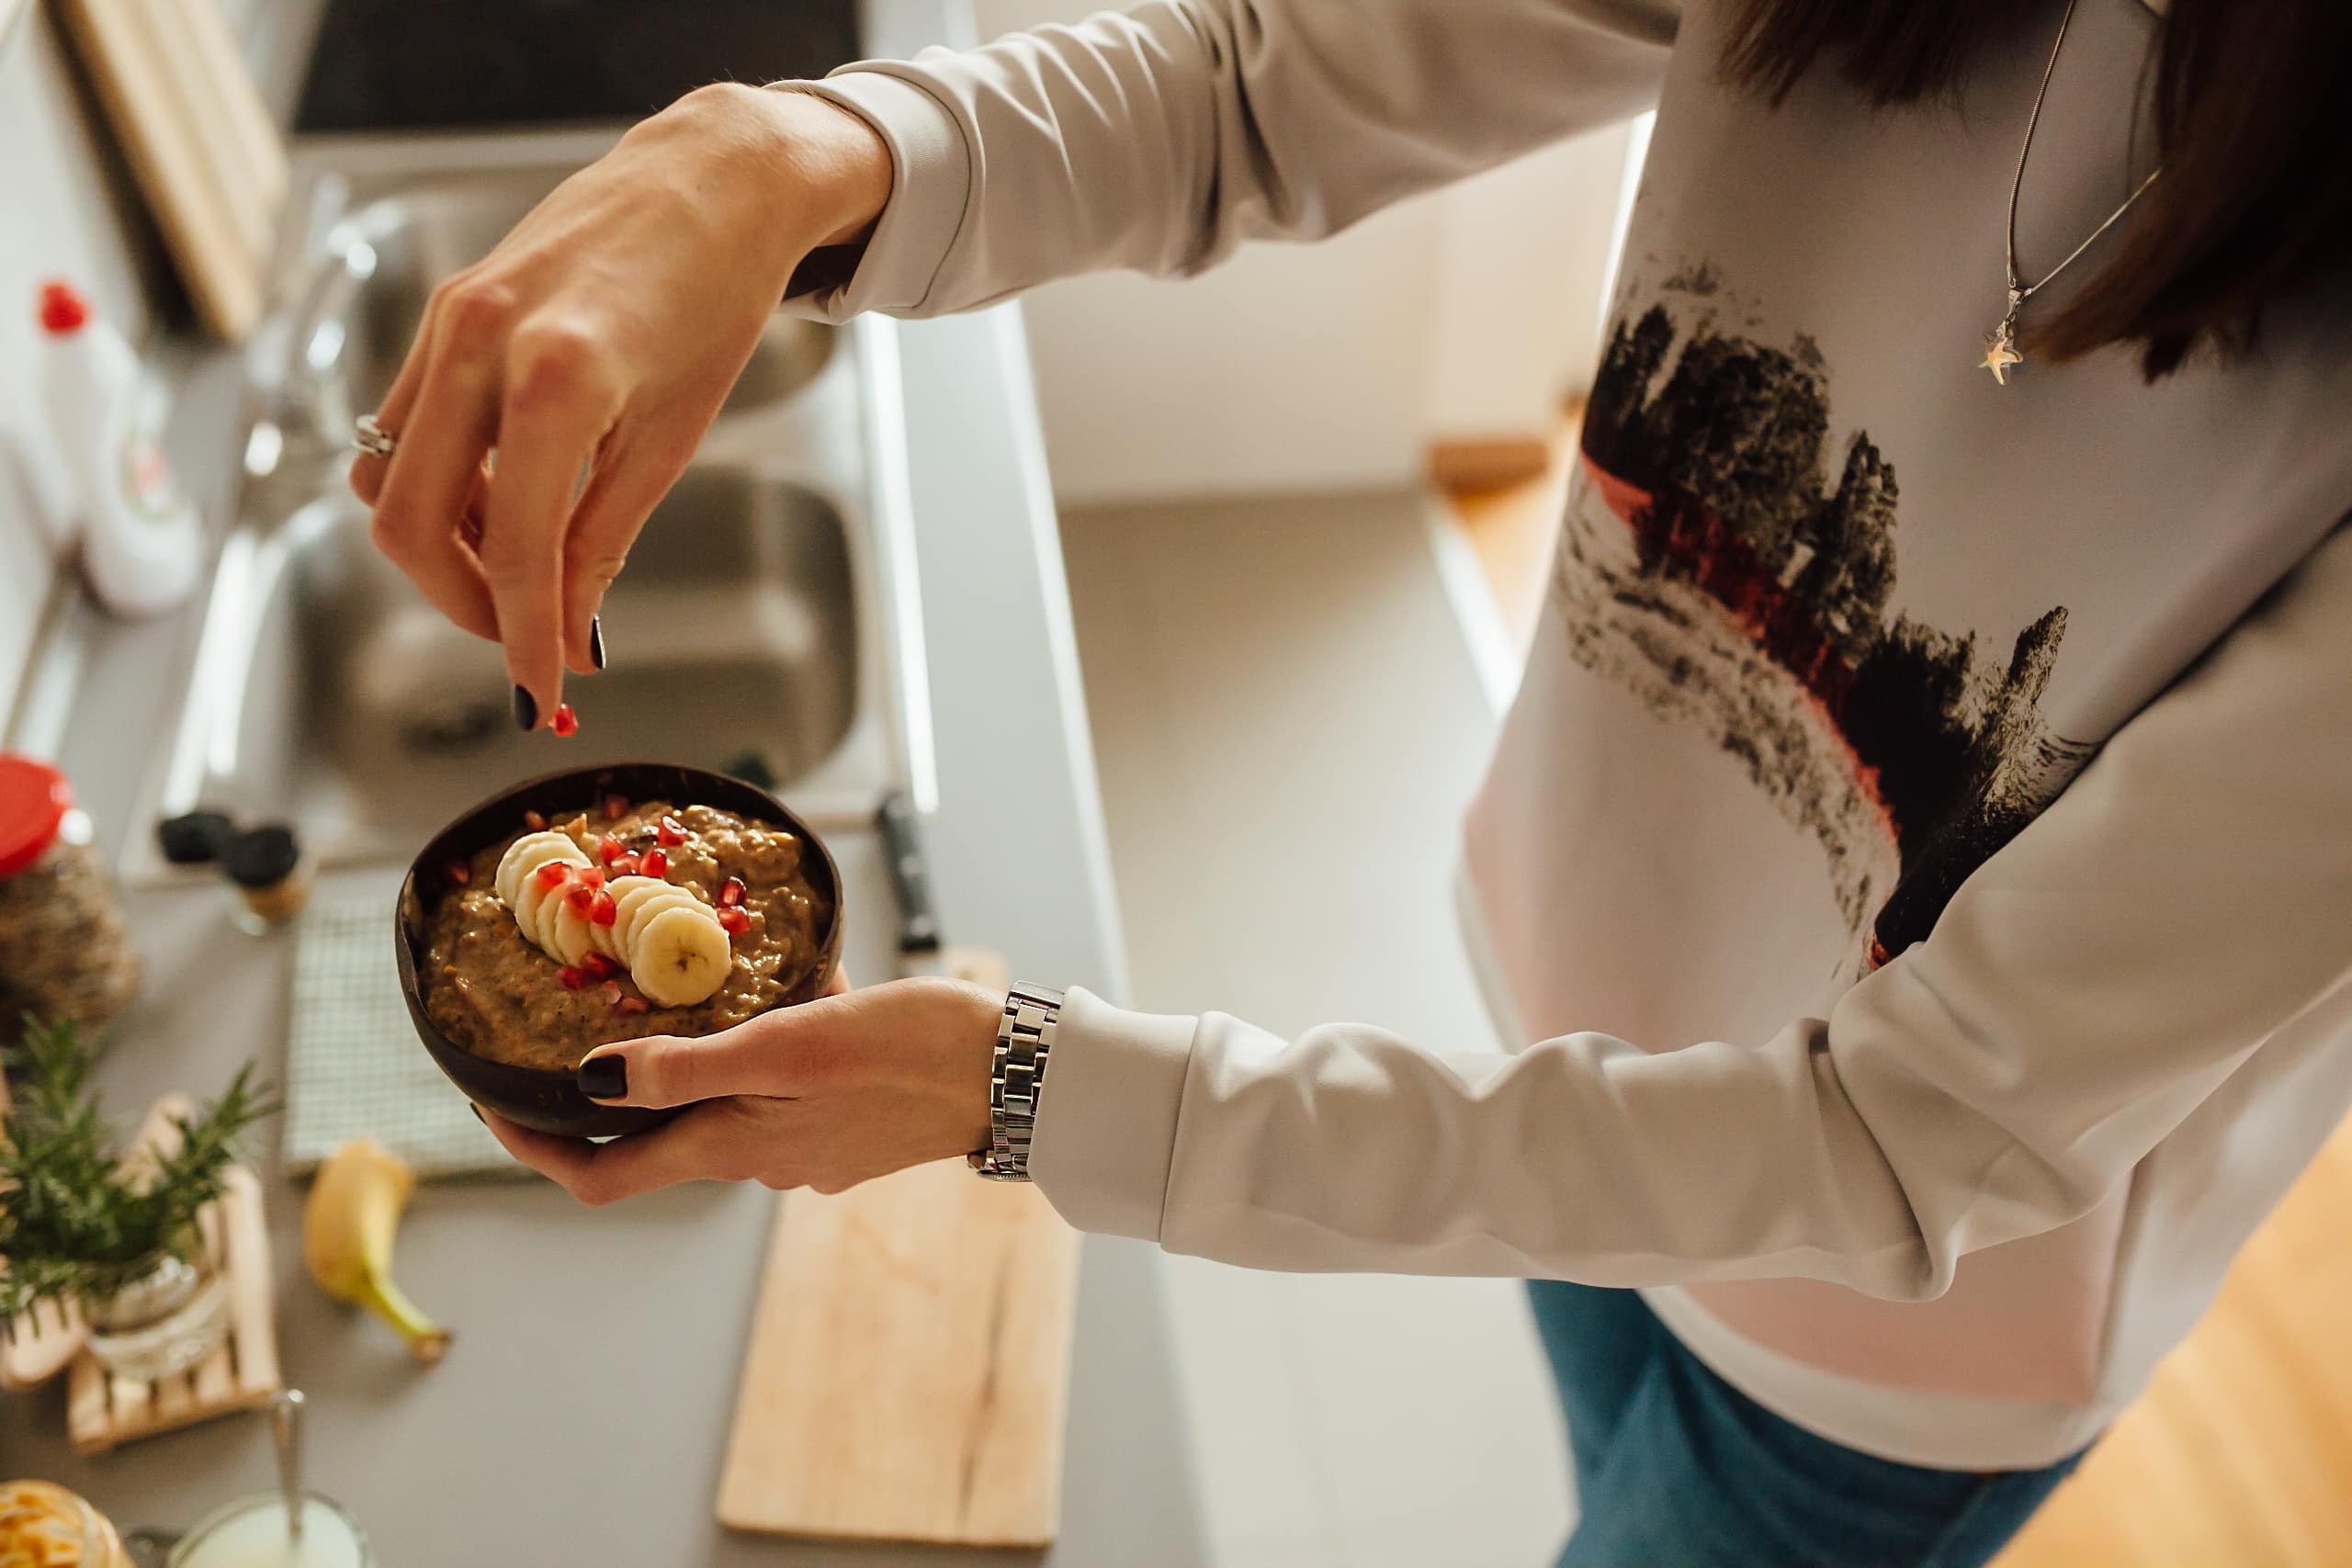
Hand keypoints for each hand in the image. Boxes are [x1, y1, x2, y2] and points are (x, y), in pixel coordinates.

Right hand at [352, 84, 890, 725]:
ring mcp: (449, 321)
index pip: (517, 548)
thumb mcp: (671, 437)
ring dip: (448, 545)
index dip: (522, 637)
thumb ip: (603, 538)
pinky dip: (445, 484)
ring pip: (392, 476)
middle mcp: (481, 344)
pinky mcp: (441, 312)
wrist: (709, 181)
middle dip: (462, 602)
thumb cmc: (713, 297)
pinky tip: (508, 500)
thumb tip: (567, 633)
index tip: (537, 692)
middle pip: (409, 522)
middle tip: (526, 637)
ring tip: (529, 563)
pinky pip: (406, 426)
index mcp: (558, 380)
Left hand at [477, 975, 1004, 1204]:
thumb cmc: (908, 1050)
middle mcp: (762, 1162)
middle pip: (657, 1139)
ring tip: (724, 980)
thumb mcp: (789, 1042)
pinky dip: (773, 1048)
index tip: (491, 1100)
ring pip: (725, 1105)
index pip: (603, 1176)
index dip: (534, 1148)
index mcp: (734, 1146)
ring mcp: (808, 1152)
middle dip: (619, 1085)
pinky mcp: (847, 1131)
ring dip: (708, 1054)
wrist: (1015, 1075)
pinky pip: (783, 1090)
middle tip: (595, 1014)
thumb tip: (589, 1084)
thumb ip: (688, 1067)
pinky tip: (810, 993)